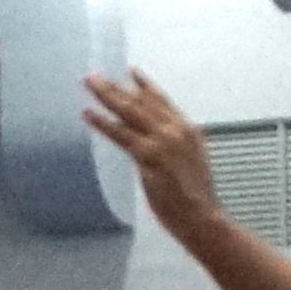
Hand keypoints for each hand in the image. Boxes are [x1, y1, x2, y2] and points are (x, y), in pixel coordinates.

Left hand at [80, 68, 223, 235]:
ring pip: (129, 112)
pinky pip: (121, 134)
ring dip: (106, 95)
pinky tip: (88, 114)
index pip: (162, 100)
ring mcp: (162, 142)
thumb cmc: (196, 197)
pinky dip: (103, 123)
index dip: (145, 86)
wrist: (202, 217)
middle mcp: (175, 130)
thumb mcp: (192, 161)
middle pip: (141, 101)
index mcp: (187, 129)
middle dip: (116, 86)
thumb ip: (176, 145)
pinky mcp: (149, 156)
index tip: (131, 72)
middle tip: (95, 75)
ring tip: (88, 83)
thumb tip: (157, 140)